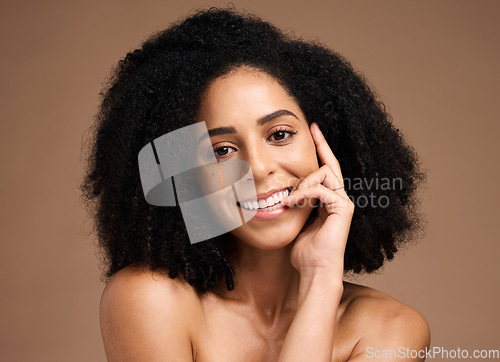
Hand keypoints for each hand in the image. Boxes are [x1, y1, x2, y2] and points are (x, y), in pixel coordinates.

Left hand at [283, 122, 353, 277]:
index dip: (321, 149)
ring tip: (290, 198)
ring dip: (303, 182)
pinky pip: (321, 189)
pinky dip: (304, 194)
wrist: (315, 270)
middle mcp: (340, 199)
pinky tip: (293, 203)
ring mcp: (343, 203)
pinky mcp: (343, 209)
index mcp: (329, 201)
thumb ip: (296, 204)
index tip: (313, 131)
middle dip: (321, 145)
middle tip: (311, 129)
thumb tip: (283, 193)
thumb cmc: (305, 251)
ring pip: (326, 173)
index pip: (326, 169)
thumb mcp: (297, 221)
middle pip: (330, 165)